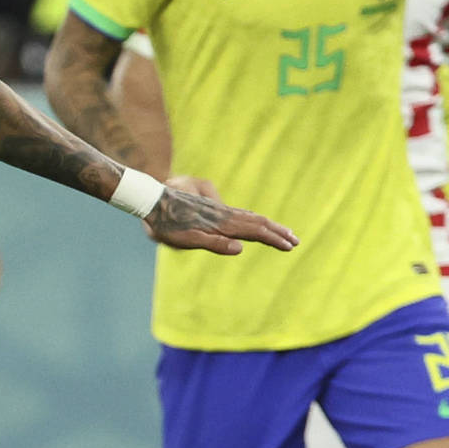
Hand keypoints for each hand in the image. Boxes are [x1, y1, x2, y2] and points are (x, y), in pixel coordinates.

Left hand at [146, 175, 297, 255]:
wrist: (152, 199)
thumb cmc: (165, 224)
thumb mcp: (185, 239)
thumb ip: (213, 244)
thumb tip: (241, 248)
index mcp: (220, 224)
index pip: (254, 231)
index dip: (273, 239)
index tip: (290, 246)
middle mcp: (223, 215)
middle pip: (257, 222)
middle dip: (277, 232)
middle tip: (296, 240)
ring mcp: (218, 210)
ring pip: (250, 217)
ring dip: (269, 225)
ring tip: (283, 232)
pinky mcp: (212, 208)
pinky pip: (240, 214)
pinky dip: (254, 220)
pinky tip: (256, 223)